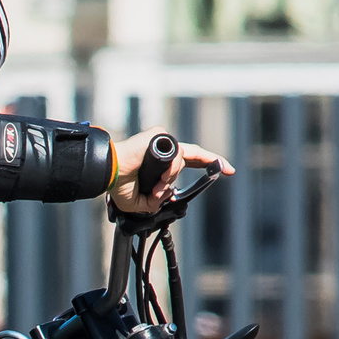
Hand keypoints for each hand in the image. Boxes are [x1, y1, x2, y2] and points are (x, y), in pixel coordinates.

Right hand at [109, 132, 232, 216]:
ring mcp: (162, 142)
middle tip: (229, 170)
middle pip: (195, 153)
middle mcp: (163, 152)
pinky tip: (160, 177)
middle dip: (213, 161)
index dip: (206, 164)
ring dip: (171, 180)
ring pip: (182, 161)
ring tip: (158, 188)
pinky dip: (171, 169)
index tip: (224, 170)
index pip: (188, 161)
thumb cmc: (118, 184)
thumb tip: (162, 198)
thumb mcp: (139, 203)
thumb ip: (154, 203)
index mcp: (159, 165)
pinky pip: (176, 154)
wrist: (109, 173)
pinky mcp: (158, 135)